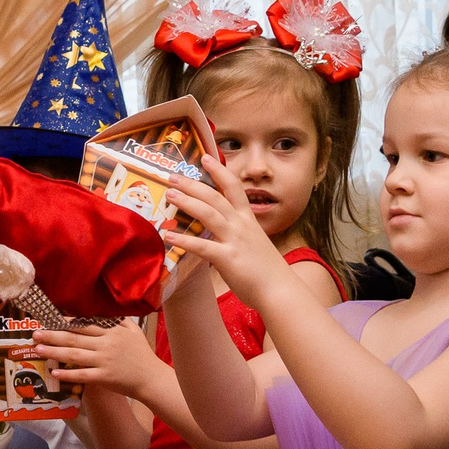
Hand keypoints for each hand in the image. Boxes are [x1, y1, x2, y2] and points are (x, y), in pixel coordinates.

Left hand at [35, 321, 166, 403]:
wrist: (151, 379)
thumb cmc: (142, 355)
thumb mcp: (134, 332)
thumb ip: (120, 321)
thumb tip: (106, 313)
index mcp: (111, 332)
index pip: (84, 324)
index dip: (65, 322)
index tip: (49, 320)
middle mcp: (105, 345)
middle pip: (74, 338)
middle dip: (53, 335)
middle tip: (34, 333)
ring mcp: (104, 361)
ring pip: (74, 355)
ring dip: (54, 352)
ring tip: (38, 349)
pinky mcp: (104, 378)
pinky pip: (82, 375)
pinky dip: (68, 373)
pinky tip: (54, 372)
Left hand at [158, 154, 291, 303]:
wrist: (280, 291)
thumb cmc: (267, 270)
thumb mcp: (254, 243)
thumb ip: (238, 233)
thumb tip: (221, 230)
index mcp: (248, 219)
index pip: (233, 187)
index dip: (219, 171)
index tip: (205, 157)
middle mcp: (241, 225)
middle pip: (215, 197)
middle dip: (193, 184)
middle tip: (173, 176)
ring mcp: (234, 240)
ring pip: (208, 214)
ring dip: (187, 202)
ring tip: (169, 195)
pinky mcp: (227, 259)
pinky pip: (201, 246)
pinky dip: (183, 240)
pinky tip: (168, 237)